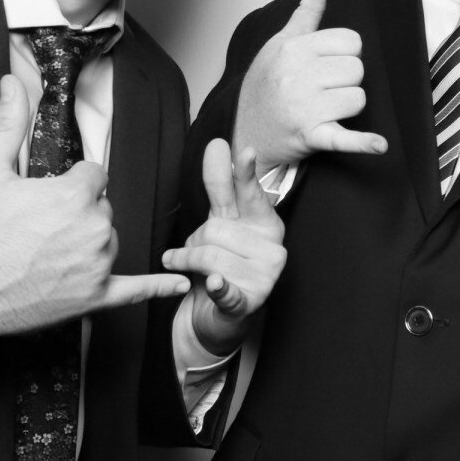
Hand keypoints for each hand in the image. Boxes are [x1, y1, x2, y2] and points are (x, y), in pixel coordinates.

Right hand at [0, 76, 190, 348]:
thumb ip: (7, 124)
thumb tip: (11, 82)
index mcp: (74, 195)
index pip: (94, 175)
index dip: (70, 183)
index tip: (45, 195)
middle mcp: (94, 229)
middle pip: (103, 207)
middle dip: (78, 212)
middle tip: (37, 227)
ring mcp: (97, 267)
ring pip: (110, 240)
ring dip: (90, 242)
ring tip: (46, 253)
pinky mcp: (93, 300)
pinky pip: (134, 291)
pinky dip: (155, 287)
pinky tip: (179, 282)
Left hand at [161, 140, 287, 356]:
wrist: (222, 315)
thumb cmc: (223, 263)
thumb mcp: (221, 222)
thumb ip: (221, 185)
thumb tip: (218, 145)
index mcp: (266, 222)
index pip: (250, 194)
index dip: (244, 174)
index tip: (245, 152)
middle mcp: (272, 247)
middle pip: (215, 228)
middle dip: (193, 240)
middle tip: (189, 252)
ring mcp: (264, 276)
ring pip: (209, 257)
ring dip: (187, 263)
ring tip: (190, 271)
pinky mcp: (250, 302)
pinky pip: (226, 289)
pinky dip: (218, 288)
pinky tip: (215, 284)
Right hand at [235, 0, 386, 174]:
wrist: (247, 132)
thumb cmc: (266, 85)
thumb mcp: (281, 42)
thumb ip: (306, 10)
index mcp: (294, 49)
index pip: (351, 41)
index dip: (346, 53)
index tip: (329, 64)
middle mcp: (297, 75)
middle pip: (357, 70)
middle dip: (348, 80)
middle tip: (324, 89)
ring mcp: (304, 107)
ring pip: (358, 99)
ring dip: (348, 107)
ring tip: (325, 109)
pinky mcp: (311, 136)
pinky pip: (344, 138)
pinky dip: (362, 143)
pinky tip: (379, 145)